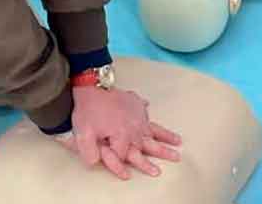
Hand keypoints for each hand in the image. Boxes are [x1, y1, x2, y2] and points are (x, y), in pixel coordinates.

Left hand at [58, 87, 181, 179]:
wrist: (93, 86)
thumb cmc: (88, 110)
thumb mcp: (83, 135)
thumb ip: (90, 153)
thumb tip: (96, 163)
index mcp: (122, 136)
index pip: (124, 157)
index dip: (121, 167)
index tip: (127, 176)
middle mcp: (134, 127)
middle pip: (150, 144)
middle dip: (164, 153)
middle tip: (177, 157)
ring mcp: (137, 115)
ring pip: (154, 129)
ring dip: (166, 135)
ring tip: (178, 140)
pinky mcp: (135, 104)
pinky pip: (144, 110)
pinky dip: (147, 112)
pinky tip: (149, 109)